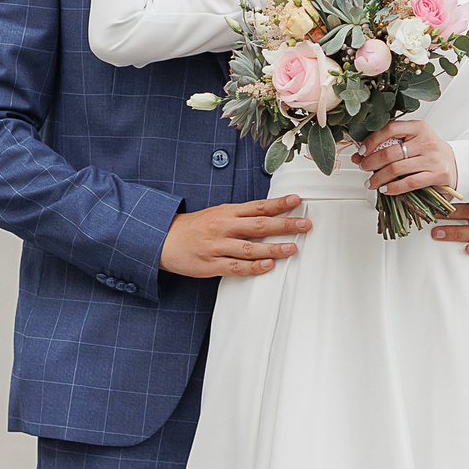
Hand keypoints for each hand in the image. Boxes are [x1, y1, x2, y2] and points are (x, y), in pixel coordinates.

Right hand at [159, 194, 310, 279]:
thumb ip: (242, 215)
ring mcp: (217, 246)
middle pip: (258, 225)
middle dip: (284, 225)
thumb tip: (270, 214)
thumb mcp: (218, 214)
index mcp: (226, 212)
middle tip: (305, 225)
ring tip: (292, 248)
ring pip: (249, 248)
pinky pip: (235, 267)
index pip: (257, 206)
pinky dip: (253, 267)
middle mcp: (223, 227)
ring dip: (272, 249)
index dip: (278, 204)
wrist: (163, 239)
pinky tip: (267, 266)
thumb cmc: (195, 227)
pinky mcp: (211, 264)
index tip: (296, 200)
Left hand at [349, 117, 457, 197]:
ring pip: (397, 169)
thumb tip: (358, 157)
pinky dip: (393, 187)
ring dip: (378, 178)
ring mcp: (433, 158)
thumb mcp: (412, 142)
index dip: (372, 140)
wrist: (456, 164)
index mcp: (418, 127)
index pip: (390, 129)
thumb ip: (388, 146)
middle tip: (363, 168)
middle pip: (390, 152)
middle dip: (371, 162)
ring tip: (370, 183)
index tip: (361, 151)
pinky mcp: (438, 174)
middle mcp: (426, 141)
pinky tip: (385, 189)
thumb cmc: (429, 153)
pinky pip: (409, 182)